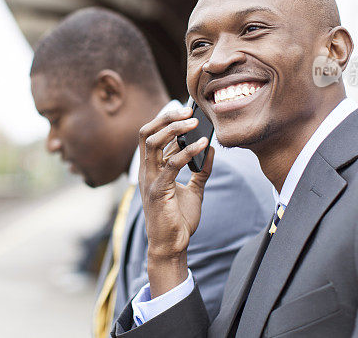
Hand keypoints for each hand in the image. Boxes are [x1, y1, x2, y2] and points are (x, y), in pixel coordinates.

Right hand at [138, 107, 214, 296]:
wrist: (173, 246)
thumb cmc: (179, 219)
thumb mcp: (195, 190)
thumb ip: (201, 170)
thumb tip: (211, 148)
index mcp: (151, 168)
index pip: (151, 135)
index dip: (166, 120)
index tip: (186, 111)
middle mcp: (146, 171)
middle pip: (147, 132)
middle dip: (166, 118)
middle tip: (188, 112)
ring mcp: (149, 180)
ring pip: (153, 142)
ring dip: (174, 129)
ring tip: (194, 123)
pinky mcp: (158, 191)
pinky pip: (170, 165)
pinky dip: (187, 152)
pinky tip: (203, 146)